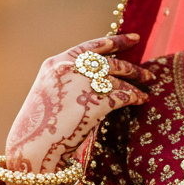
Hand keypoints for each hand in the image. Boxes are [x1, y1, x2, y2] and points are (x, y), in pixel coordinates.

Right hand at [4, 33, 152, 184]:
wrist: (35, 146)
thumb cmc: (42, 124)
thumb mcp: (51, 92)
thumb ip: (70, 78)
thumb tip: (100, 76)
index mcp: (56, 63)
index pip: (90, 47)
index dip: (116, 41)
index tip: (135, 38)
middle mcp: (68, 67)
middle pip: (108, 62)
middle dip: (131, 67)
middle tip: (148, 72)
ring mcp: (82, 82)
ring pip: (118, 78)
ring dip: (136, 82)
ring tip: (148, 86)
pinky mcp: (95, 100)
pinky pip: (122, 95)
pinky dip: (135, 96)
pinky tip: (142, 100)